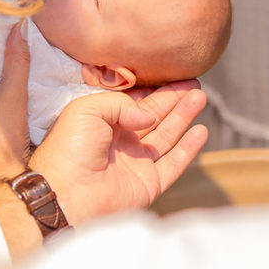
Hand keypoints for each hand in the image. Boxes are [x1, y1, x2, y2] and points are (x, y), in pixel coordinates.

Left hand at [28, 81, 208, 224]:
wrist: (67, 193)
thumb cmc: (69, 148)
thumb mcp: (87, 109)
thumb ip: (121, 104)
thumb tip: (148, 116)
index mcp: (103, 123)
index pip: (134, 102)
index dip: (154, 90)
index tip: (173, 75)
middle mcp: (121, 141)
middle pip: (154, 116)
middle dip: (174, 99)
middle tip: (194, 83)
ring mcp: (135, 163)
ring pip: (167, 135)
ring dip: (184, 116)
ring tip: (201, 97)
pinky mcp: (148, 184)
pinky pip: (173, 164)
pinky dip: (188, 149)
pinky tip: (201, 131)